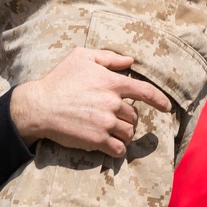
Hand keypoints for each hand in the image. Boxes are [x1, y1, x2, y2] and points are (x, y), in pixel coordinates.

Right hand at [9, 46, 171, 156]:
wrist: (39, 106)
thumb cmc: (59, 79)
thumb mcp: (82, 57)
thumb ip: (108, 57)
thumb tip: (130, 61)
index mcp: (112, 82)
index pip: (145, 91)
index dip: (160, 100)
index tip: (166, 108)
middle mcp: (112, 103)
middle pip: (134, 116)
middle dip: (128, 118)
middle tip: (114, 118)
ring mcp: (105, 123)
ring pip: (128, 133)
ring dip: (124, 134)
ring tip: (112, 132)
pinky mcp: (97, 140)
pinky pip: (118, 149)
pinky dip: (118, 149)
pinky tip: (111, 146)